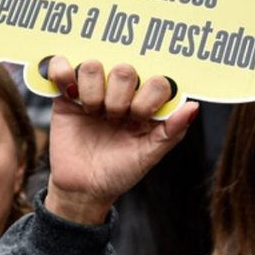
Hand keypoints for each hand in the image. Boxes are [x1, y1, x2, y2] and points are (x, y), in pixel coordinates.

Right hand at [43, 58, 199, 224]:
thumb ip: (172, 131)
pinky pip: (61, 65)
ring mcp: (92, 89)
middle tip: (113, 119)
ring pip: (93, 65)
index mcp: (145, 103)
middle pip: (125, 69)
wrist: (82, 189)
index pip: (156, 80)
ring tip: (91, 112)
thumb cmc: (118, 172)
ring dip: (93, 93)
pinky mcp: (64, 92)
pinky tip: (70, 96)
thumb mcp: (148, 156)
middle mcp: (121, 91)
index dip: (148, 97)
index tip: (138, 119)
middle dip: (118, 100)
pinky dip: (63, 74)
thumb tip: (193, 106)